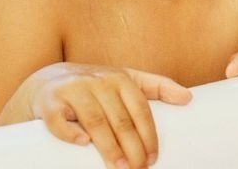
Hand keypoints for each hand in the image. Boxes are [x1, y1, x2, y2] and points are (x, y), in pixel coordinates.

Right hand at [23, 63, 191, 168]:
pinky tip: (81, 143)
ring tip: (119, 168)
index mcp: (119, 78)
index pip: (140, 108)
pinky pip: (58, 119)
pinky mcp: (50, 102)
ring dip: (108, 146)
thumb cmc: (95, 85)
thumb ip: (157, 87)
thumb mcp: (126, 80)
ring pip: (94, 120)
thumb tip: (188, 98)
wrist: (48, 80)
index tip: (153, 158)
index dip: (148, 134)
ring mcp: (73, 90)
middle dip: (131, 147)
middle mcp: (97, 81)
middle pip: (119, 118)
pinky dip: (69, 131)